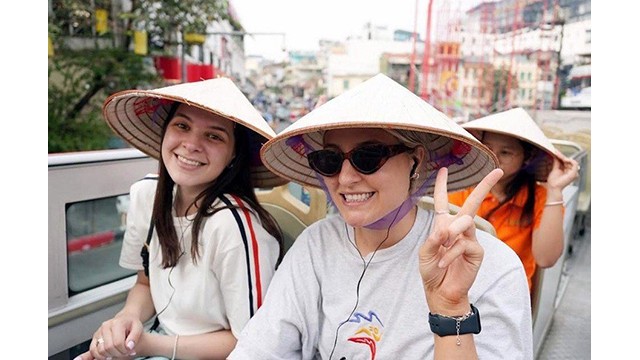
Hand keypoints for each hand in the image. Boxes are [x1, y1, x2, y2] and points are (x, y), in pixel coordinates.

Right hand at [74, 313, 141, 359]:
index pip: (118, 343)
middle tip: (124, 352)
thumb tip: (129, 346)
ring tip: (118, 352)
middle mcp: (106, 326)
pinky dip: (98, 356)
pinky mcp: (95, 337)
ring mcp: (99, 331)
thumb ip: (135, 337)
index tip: (130, 351)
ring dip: (110, 355)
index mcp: (117, 323)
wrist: (125, 319)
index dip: (124, 350)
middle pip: (108, 347)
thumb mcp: (138, 328)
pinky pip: (93, 350)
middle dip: (118, 353)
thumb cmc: (131, 324)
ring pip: (100, 350)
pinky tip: (108, 356)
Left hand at [418, 167, 502, 313]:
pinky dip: (451, 253)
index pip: (443, 202)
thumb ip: (434, 239)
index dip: (443, 185)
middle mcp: (459, 229)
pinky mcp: (477, 251)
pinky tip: (445, 263)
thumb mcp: (426, 253)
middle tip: (498, 171)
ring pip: (464, 221)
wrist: (441, 293)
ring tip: (443, 246)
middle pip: (472, 203)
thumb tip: (446, 230)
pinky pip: (464, 243)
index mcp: (443, 226)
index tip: (444, 170)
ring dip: (450, 233)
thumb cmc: (432, 272)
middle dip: (485, 185)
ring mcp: (470, 238)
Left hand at [546, 153, 578, 190]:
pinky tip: (564, 159)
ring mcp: (573, 173)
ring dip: (565, 158)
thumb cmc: (553, 181)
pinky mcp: (574, 173)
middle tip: (556, 152)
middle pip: (568, 161)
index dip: (561, 156)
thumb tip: (556, 156)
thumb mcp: (555, 169)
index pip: (566, 162)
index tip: (556, 152)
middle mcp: (570, 171)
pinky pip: (575, 164)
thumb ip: (557, 162)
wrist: (553, 186)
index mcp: (567, 170)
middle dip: (562, 156)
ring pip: (572, 161)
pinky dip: (570, 160)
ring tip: (559, 157)